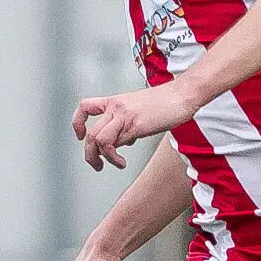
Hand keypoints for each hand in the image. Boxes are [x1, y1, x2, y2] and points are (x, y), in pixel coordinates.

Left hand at [73, 83, 197, 171]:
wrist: (182, 95)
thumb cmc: (167, 103)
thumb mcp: (140, 112)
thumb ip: (127, 125)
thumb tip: (122, 141)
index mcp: (115, 101)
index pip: (85, 107)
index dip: (78, 123)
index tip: (81, 136)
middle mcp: (115, 107)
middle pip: (90, 132)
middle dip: (89, 153)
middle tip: (96, 164)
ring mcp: (123, 115)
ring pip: (96, 138)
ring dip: (97, 157)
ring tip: (111, 165)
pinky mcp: (133, 125)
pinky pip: (112, 143)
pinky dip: (113, 158)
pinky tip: (122, 163)